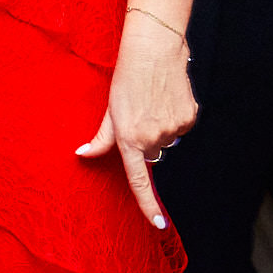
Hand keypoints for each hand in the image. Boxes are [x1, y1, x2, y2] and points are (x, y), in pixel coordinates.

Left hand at [77, 18, 196, 229]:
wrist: (153, 49)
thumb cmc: (127, 77)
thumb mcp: (110, 109)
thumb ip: (100, 138)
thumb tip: (83, 154)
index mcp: (130, 138)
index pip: (139, 180)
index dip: (148, 205)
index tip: (157, 223)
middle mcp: (153, 138)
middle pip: (151, 154)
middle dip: (145, 141)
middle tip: (140, 114)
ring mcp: (174, 129)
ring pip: (167, 140)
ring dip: (160, 128)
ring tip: (153, 101)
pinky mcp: (189, 118)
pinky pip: (181, 127)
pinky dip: (174, 117)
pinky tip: (166, 97)